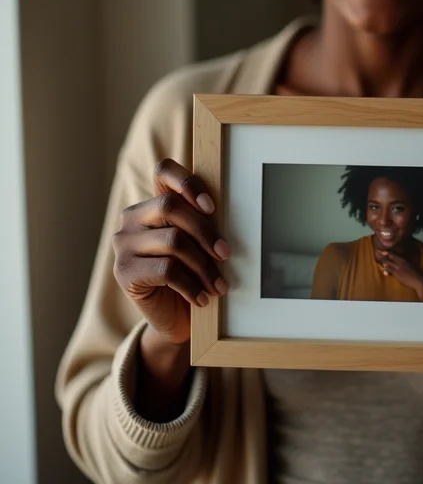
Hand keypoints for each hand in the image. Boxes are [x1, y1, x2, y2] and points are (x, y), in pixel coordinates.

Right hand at [112, 159, 230, 344]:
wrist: (174, 318)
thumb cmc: (192, 273)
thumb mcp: (199, 244)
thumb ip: (203, 222)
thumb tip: (233, 213)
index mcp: (154, 203)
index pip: (164, 171)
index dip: (188, 182)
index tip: (212, 206)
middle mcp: (133, 218)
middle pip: (171, 207)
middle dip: (205, 231)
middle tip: (226, 253)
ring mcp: (124, 244)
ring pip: (173, 241)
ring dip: (203, 265)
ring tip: (219, 285)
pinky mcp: (123, 272)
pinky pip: (166, 270)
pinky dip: (191, 285)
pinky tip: (202, 298)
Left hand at [374, 247, 422, 299]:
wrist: (418, 280)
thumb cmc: (415, 273)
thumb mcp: (409, 266)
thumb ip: (403, 264)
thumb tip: (398, 263)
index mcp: (404, 259)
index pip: (393, 253)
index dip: (386, 251)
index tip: (381, 250)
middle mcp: (400, 262)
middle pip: (389, 256)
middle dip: (382, 255)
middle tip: (377, 253)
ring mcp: (398, 267)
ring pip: (387, 262)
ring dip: (383, 263)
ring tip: (381, 263)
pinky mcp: (397, 273)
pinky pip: (389, 270)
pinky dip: (385, 269)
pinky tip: (385, 271)